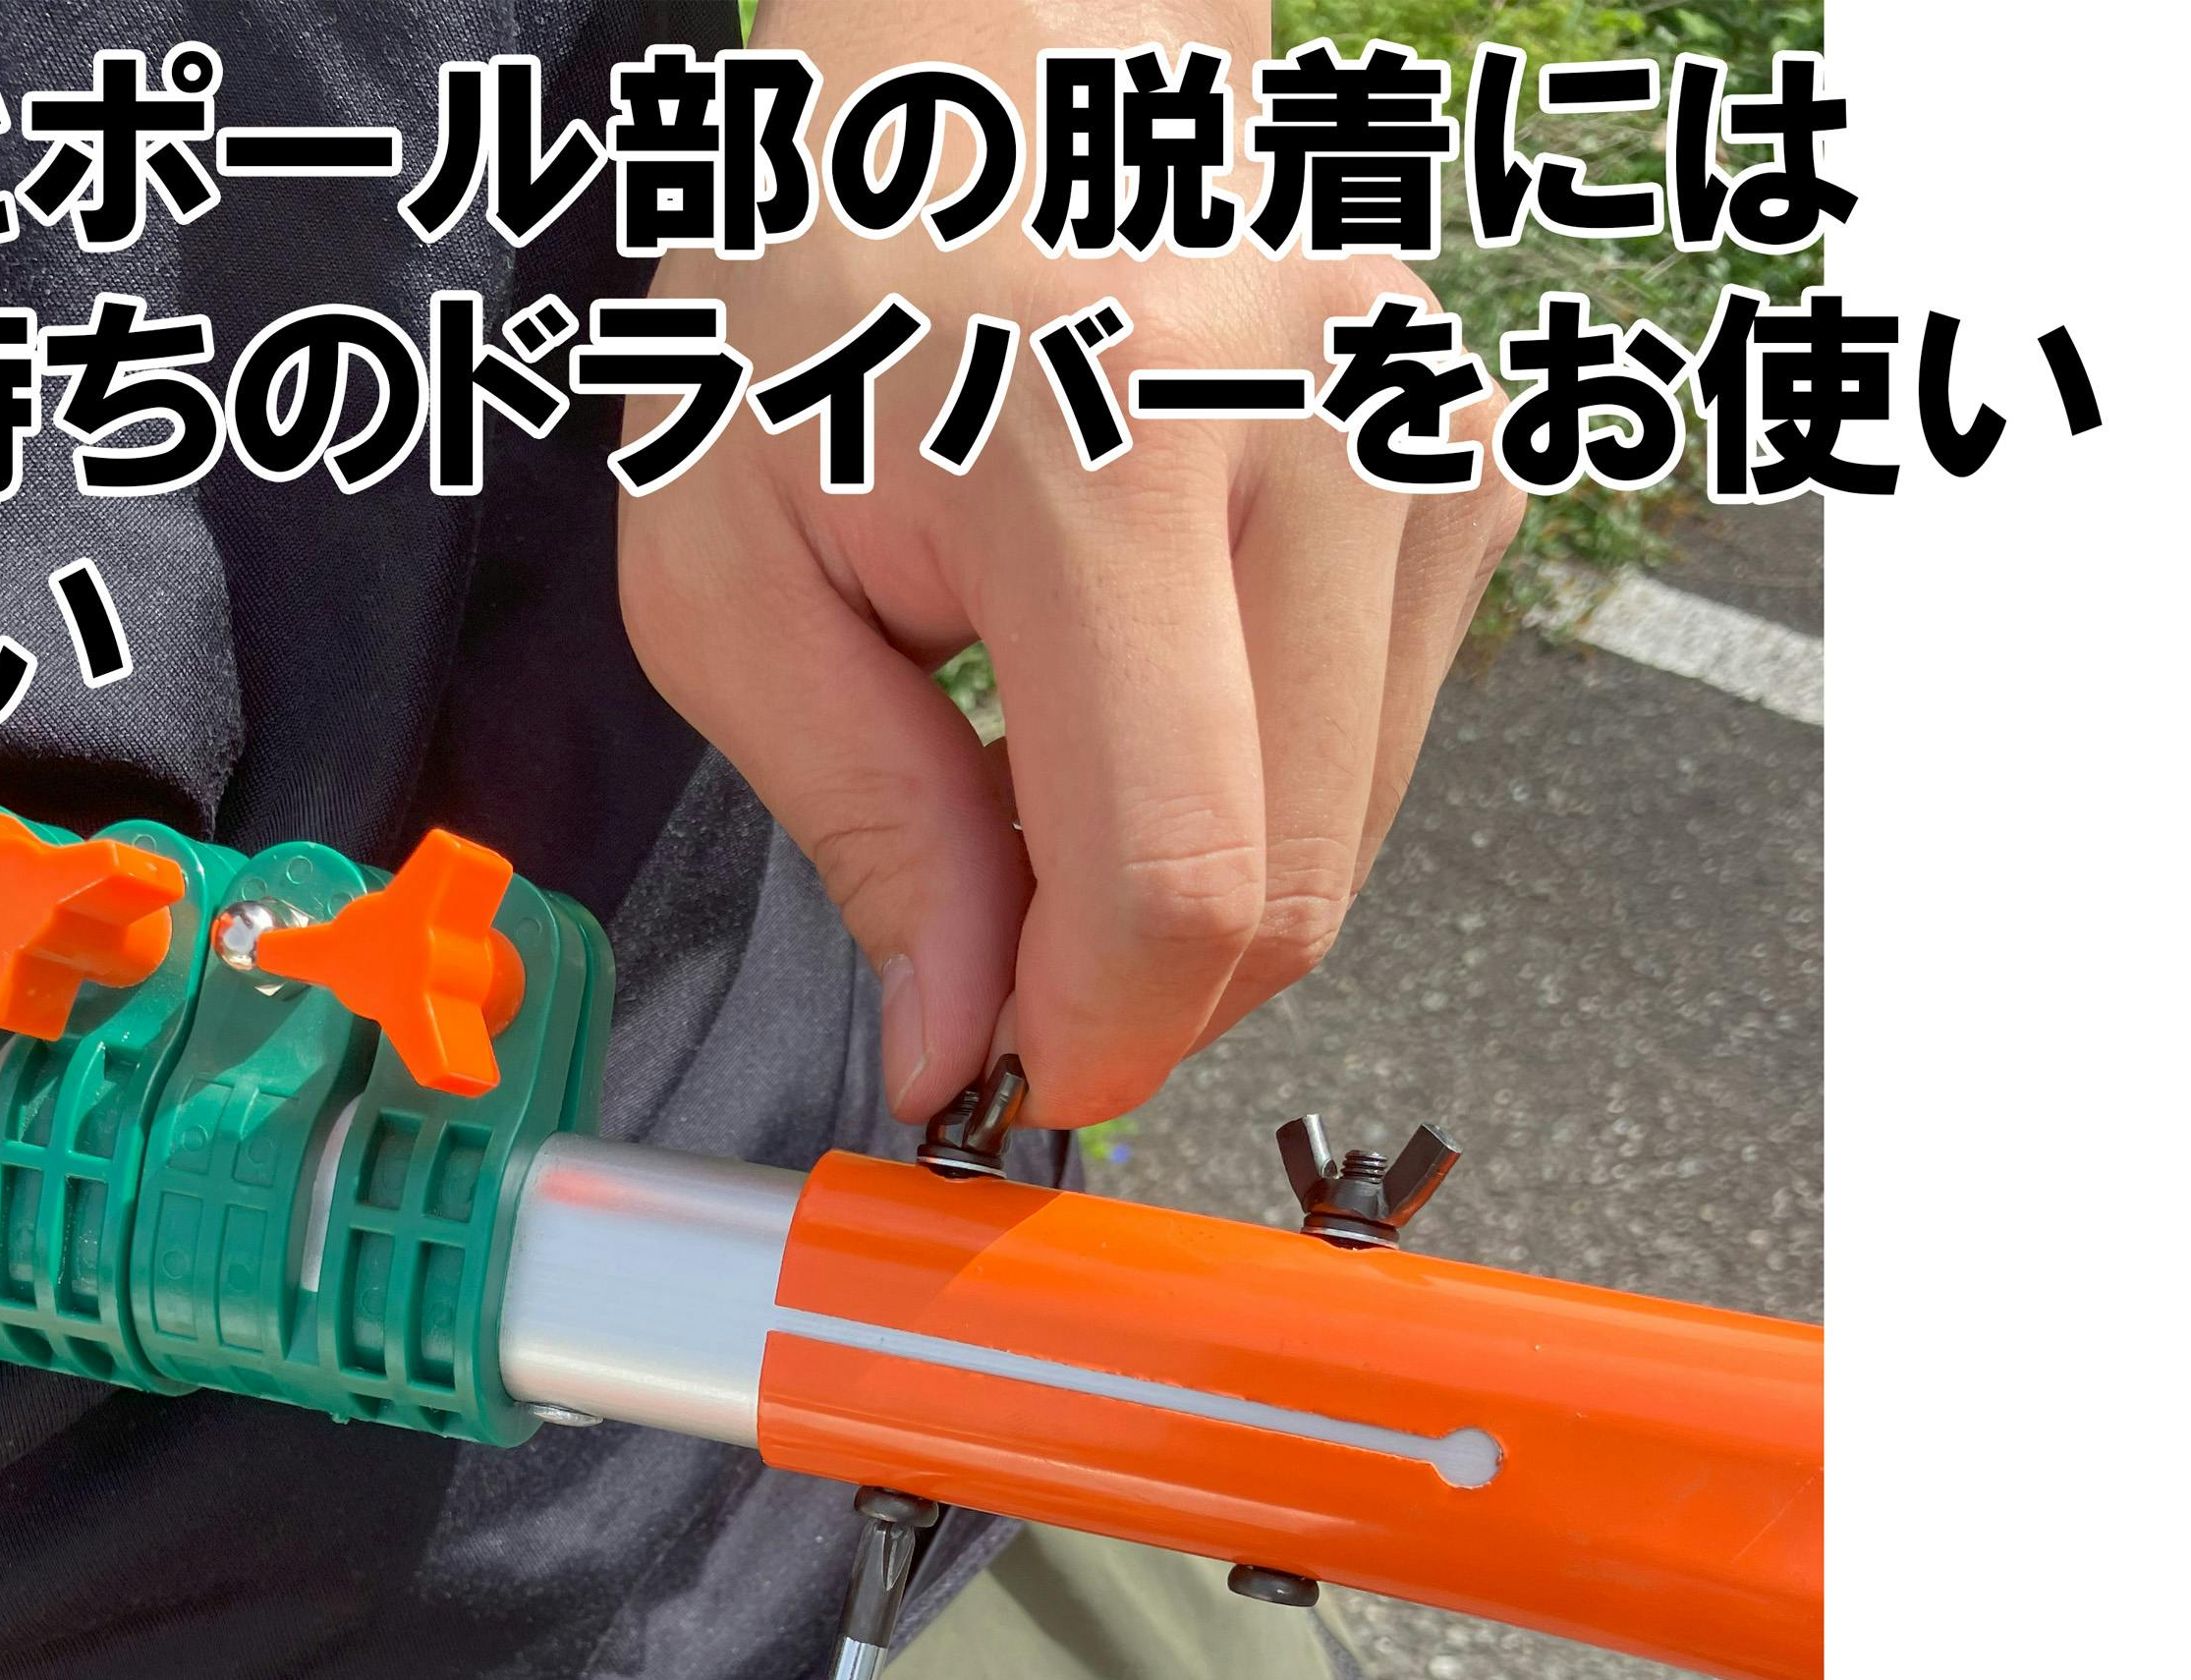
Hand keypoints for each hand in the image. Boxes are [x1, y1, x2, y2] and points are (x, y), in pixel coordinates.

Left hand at [619, 0, 1523, 1127]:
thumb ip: (861, 824)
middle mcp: (1313, 439)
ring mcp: (1417, 452)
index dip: (1091, 1031)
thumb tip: (961, 1048)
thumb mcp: (733, 564)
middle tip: (994, 942)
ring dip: (1187, 900)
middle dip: (1132, 990)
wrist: (1000, 66)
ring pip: (1341, 856)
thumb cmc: (827, 282)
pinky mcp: (1463, 480)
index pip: (1175, 876)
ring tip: (1042, 771)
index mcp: (1107, 444)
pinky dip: (1249, 804)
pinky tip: (1140, 705)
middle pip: (1286, 899)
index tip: (997, 1063)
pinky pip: (1369, 764)